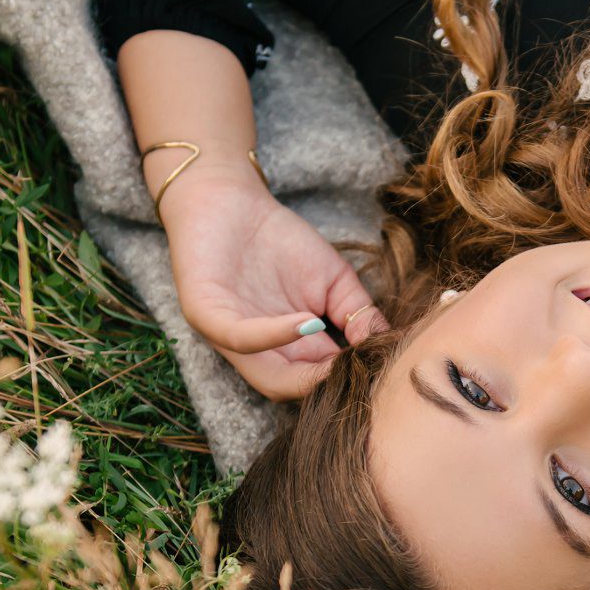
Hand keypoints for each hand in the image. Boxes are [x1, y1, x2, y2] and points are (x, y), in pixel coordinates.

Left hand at [159, 163, 385, 400]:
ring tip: (342, 357)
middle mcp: (261, 353)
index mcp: (291, 350)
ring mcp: (231, 338)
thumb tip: (384, 342)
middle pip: (297, 391)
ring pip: (269, 379)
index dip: (354, 377)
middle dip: (333, 386)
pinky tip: (307, 323)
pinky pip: (240, 339)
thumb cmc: (279, 240)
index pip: (323, 380)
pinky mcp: (205, 315)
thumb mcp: (332, 281)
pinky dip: (274, 336)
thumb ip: (358, 313)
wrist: (227, 197)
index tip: (383, 365)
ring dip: (308, 375)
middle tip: (365, 370)